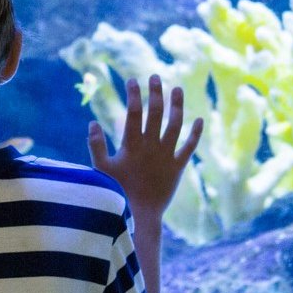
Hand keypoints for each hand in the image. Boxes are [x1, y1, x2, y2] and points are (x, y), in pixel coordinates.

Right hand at [87, 75, 202, 231]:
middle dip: (155, 93)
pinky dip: (195, 134)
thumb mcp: (101, 169)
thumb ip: (96, 145)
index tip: (132, 80)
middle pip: (155, 113)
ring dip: (177, 106)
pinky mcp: (178, 167)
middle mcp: (151, 146)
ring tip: (177, 89)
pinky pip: (189, 147)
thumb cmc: (117, 192)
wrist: (140, 215)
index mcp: (132, 145)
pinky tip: (199, 119)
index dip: (134, 95)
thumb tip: (92, 122)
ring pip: (175, 125)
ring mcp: (166, 155)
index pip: (134, 113)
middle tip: (155, 77)